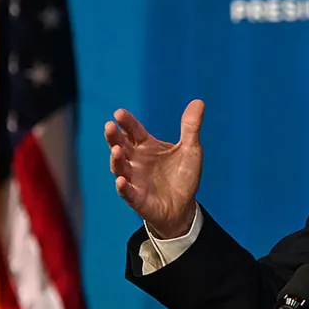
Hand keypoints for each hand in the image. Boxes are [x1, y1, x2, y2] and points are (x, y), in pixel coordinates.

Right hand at [104, 100, 204, 238]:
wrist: (184, 206)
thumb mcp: (191, 149)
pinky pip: (128, 193)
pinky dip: (123, 187)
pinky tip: (120, 181)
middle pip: (120, 146)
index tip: (119, 113)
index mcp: (146, 146)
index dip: (126, 122)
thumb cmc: (183, 175)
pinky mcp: (138, 199)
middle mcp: (136, 161)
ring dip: (116, 159)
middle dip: (114, 137)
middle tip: (109, 126)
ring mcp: (134, 180)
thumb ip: (191, 127)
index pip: (133, 131)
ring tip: (117, 150)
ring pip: (120, 168)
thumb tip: (199, 101)